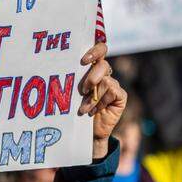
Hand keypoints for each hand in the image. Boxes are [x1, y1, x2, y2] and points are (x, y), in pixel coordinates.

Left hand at [77, 42, 126, 158]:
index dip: (95, 50)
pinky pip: (112, 92)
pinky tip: (95, 110)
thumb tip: (60, 69)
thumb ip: (73, 79)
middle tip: (83, 90)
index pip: (99, 50)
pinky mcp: (120, 95)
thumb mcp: (72, 92)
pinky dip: (101, 102)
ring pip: (105, 81)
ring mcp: (113, 85)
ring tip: (85, 108)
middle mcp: (104, 74)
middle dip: (91, 77)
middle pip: (103, 64)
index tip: (83, 60)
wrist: (87, 131)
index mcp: (92, 68)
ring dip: (92, 97)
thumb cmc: (75, 110)